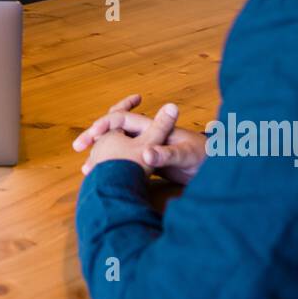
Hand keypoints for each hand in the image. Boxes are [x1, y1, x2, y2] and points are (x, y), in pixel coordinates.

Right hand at [74, 95, 206, 184]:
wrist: (219, 167)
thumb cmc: (207, 158)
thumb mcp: (186, 156)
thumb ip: (167, 154)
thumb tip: (146, 153)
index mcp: (154, 128)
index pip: (123, 119)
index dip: (104, 125)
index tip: (90, 136)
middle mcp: (149, 136)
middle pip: (116, 130)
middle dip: (96, 137)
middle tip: (77, 147)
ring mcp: (149, 148)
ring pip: (119, 146)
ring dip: (102, 155)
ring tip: (87, 170)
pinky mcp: (152, 163)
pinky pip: (127, 160)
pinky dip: (115, 167)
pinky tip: (106, 178)